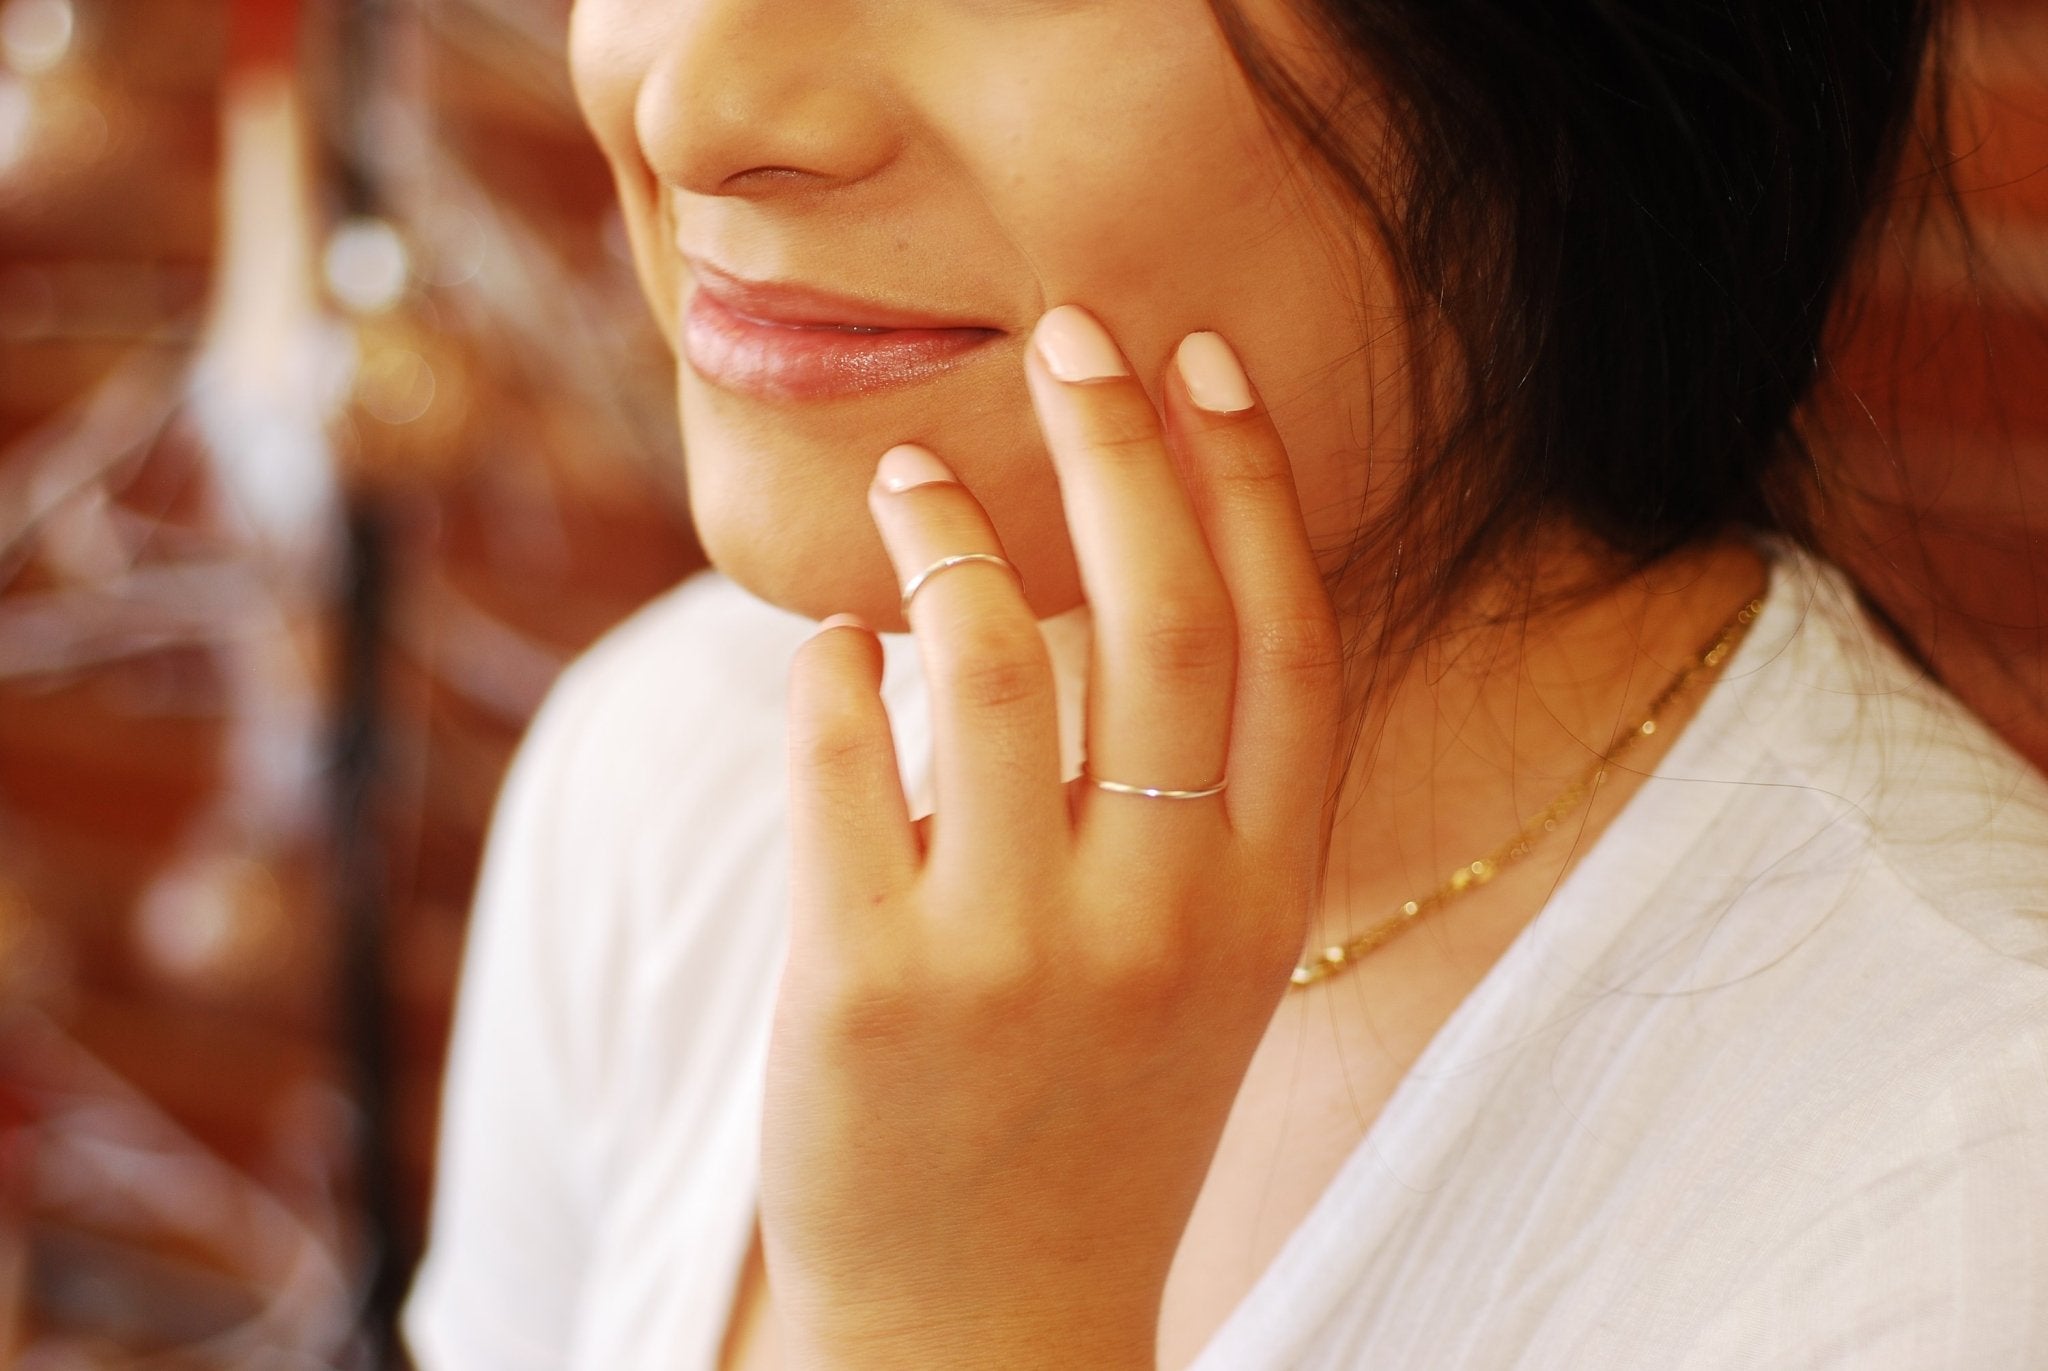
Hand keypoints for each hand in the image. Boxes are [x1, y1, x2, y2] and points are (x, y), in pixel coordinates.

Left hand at [768, 306, 1345, 1369]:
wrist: (985, 1327)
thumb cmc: (1088, 1115)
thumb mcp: (1197, 967)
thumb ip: (1193, 804)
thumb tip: (1114, 582)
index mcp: (1263, 899)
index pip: (1288, 642)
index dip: (1249, 480)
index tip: (1199, 362)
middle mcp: (1165, 916)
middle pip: (1167, 612)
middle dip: (1118, 439)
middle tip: (1068, 336)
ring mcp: (1017, 953)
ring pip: (995, 654)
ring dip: (948, 537)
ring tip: (913, 482)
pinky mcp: (870, 985)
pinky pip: (841, 752)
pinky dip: (832, 663)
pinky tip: (833, 644)